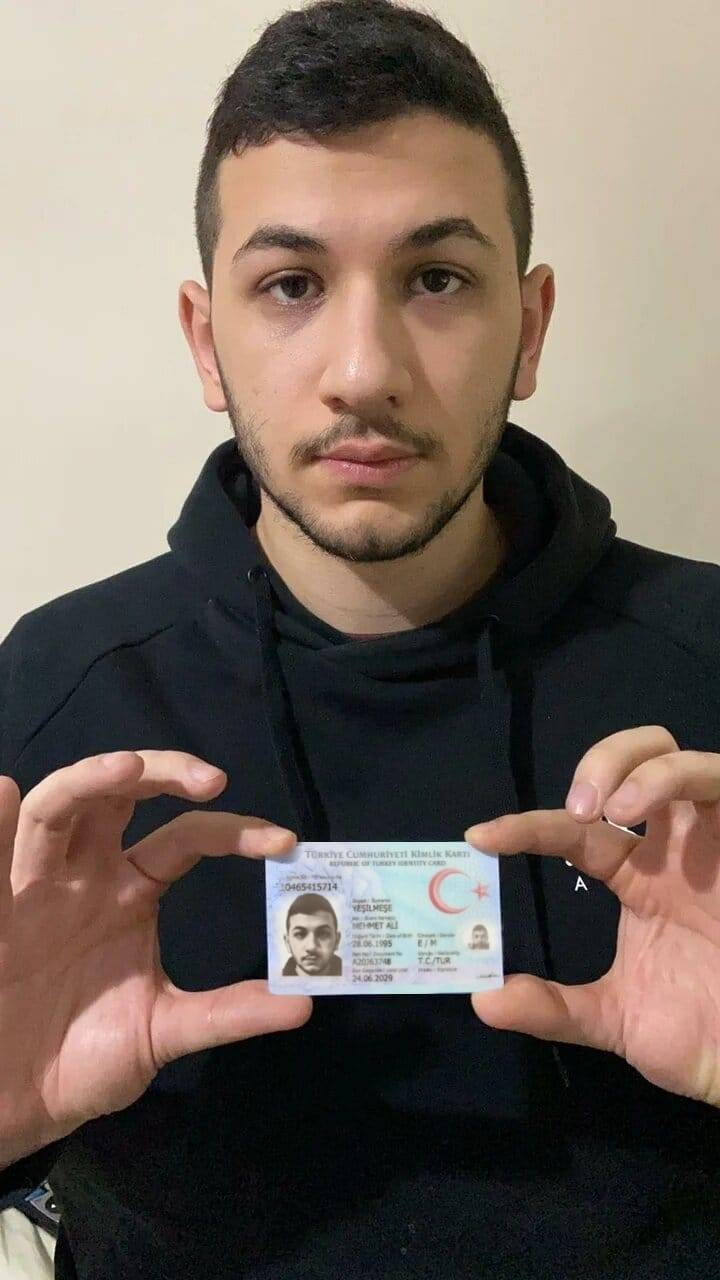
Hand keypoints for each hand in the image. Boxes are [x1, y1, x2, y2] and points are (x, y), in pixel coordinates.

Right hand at [0, 750, 310, 1154]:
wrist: (18, 1105)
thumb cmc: (86, 1060)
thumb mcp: (165, 1032)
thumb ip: (228, 1013)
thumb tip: (304, 1002)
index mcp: (132, 891)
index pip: (187, 837)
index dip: (234, 831)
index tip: (284, 843)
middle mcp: (86, 873)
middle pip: (119, 794)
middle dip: (161, 771)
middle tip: (209, 779)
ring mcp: (35, 886)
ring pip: (57, 806)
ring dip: (88, 778)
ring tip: (126, 768)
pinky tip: (7, 793)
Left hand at [464, 726, 719, 1106]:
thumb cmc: (699, 1034)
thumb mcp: (615, 1021)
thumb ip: (553, 1008)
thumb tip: (484, 1000)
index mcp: (639, 878)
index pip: (575, 831)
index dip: (526, 826)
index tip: (480, 839)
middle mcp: (675, 848)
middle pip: (640, 759)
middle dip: (603, 762)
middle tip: (578, 810)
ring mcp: (714, 844)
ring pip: (682, 759)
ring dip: (641, 768)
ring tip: (610, 810)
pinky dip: (681, 778)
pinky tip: (646, 815)